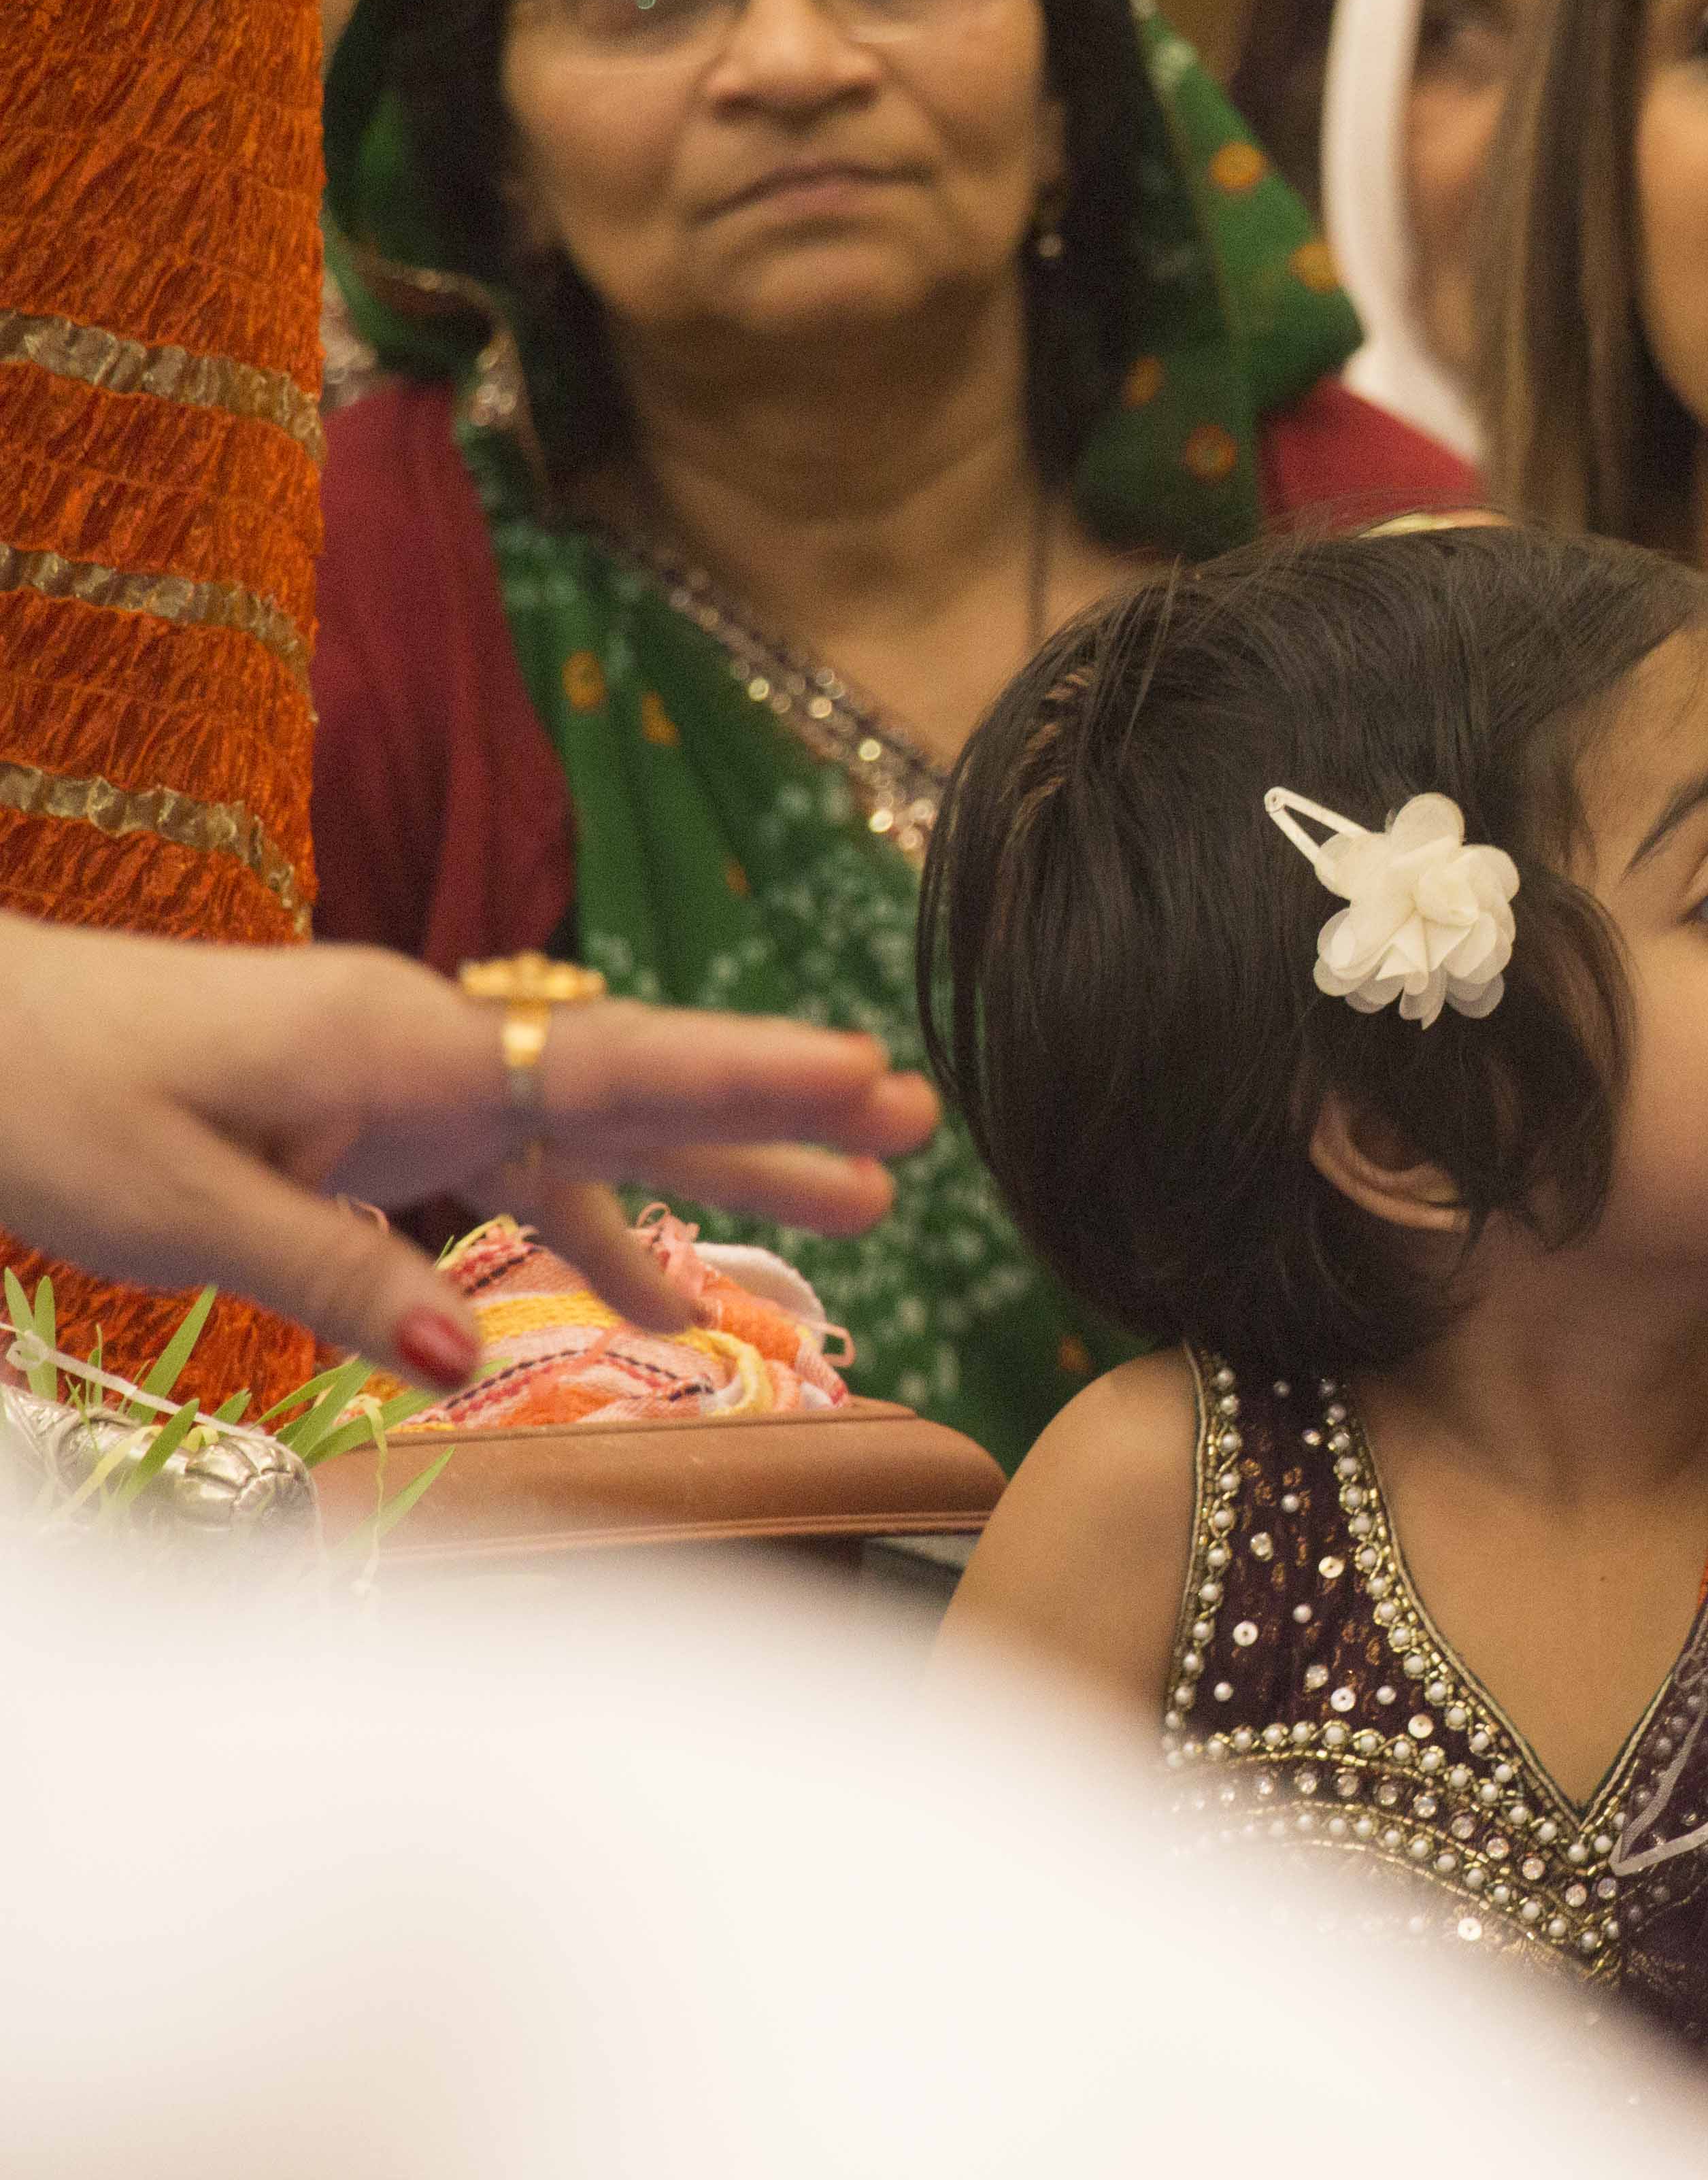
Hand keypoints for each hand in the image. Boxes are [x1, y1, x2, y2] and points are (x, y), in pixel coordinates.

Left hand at [0, 918, 939, 1384]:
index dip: (750, 1075)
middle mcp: (429, 1047)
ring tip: (861, 1207)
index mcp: (397, 1047)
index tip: (869, 1076)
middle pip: (639, 1082)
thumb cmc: (46, 1100)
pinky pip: (519, 1179)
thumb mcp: (174, 1206)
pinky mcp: (377, 1120)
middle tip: (918, 1122)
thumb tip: (466, 1363)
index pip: (610, 1061)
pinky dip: (599, 1239)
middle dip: (782, 1107)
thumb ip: (332, 1277)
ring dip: (724, 1168)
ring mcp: (410, 1079)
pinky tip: (667, 1313)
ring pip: (600, 1128)